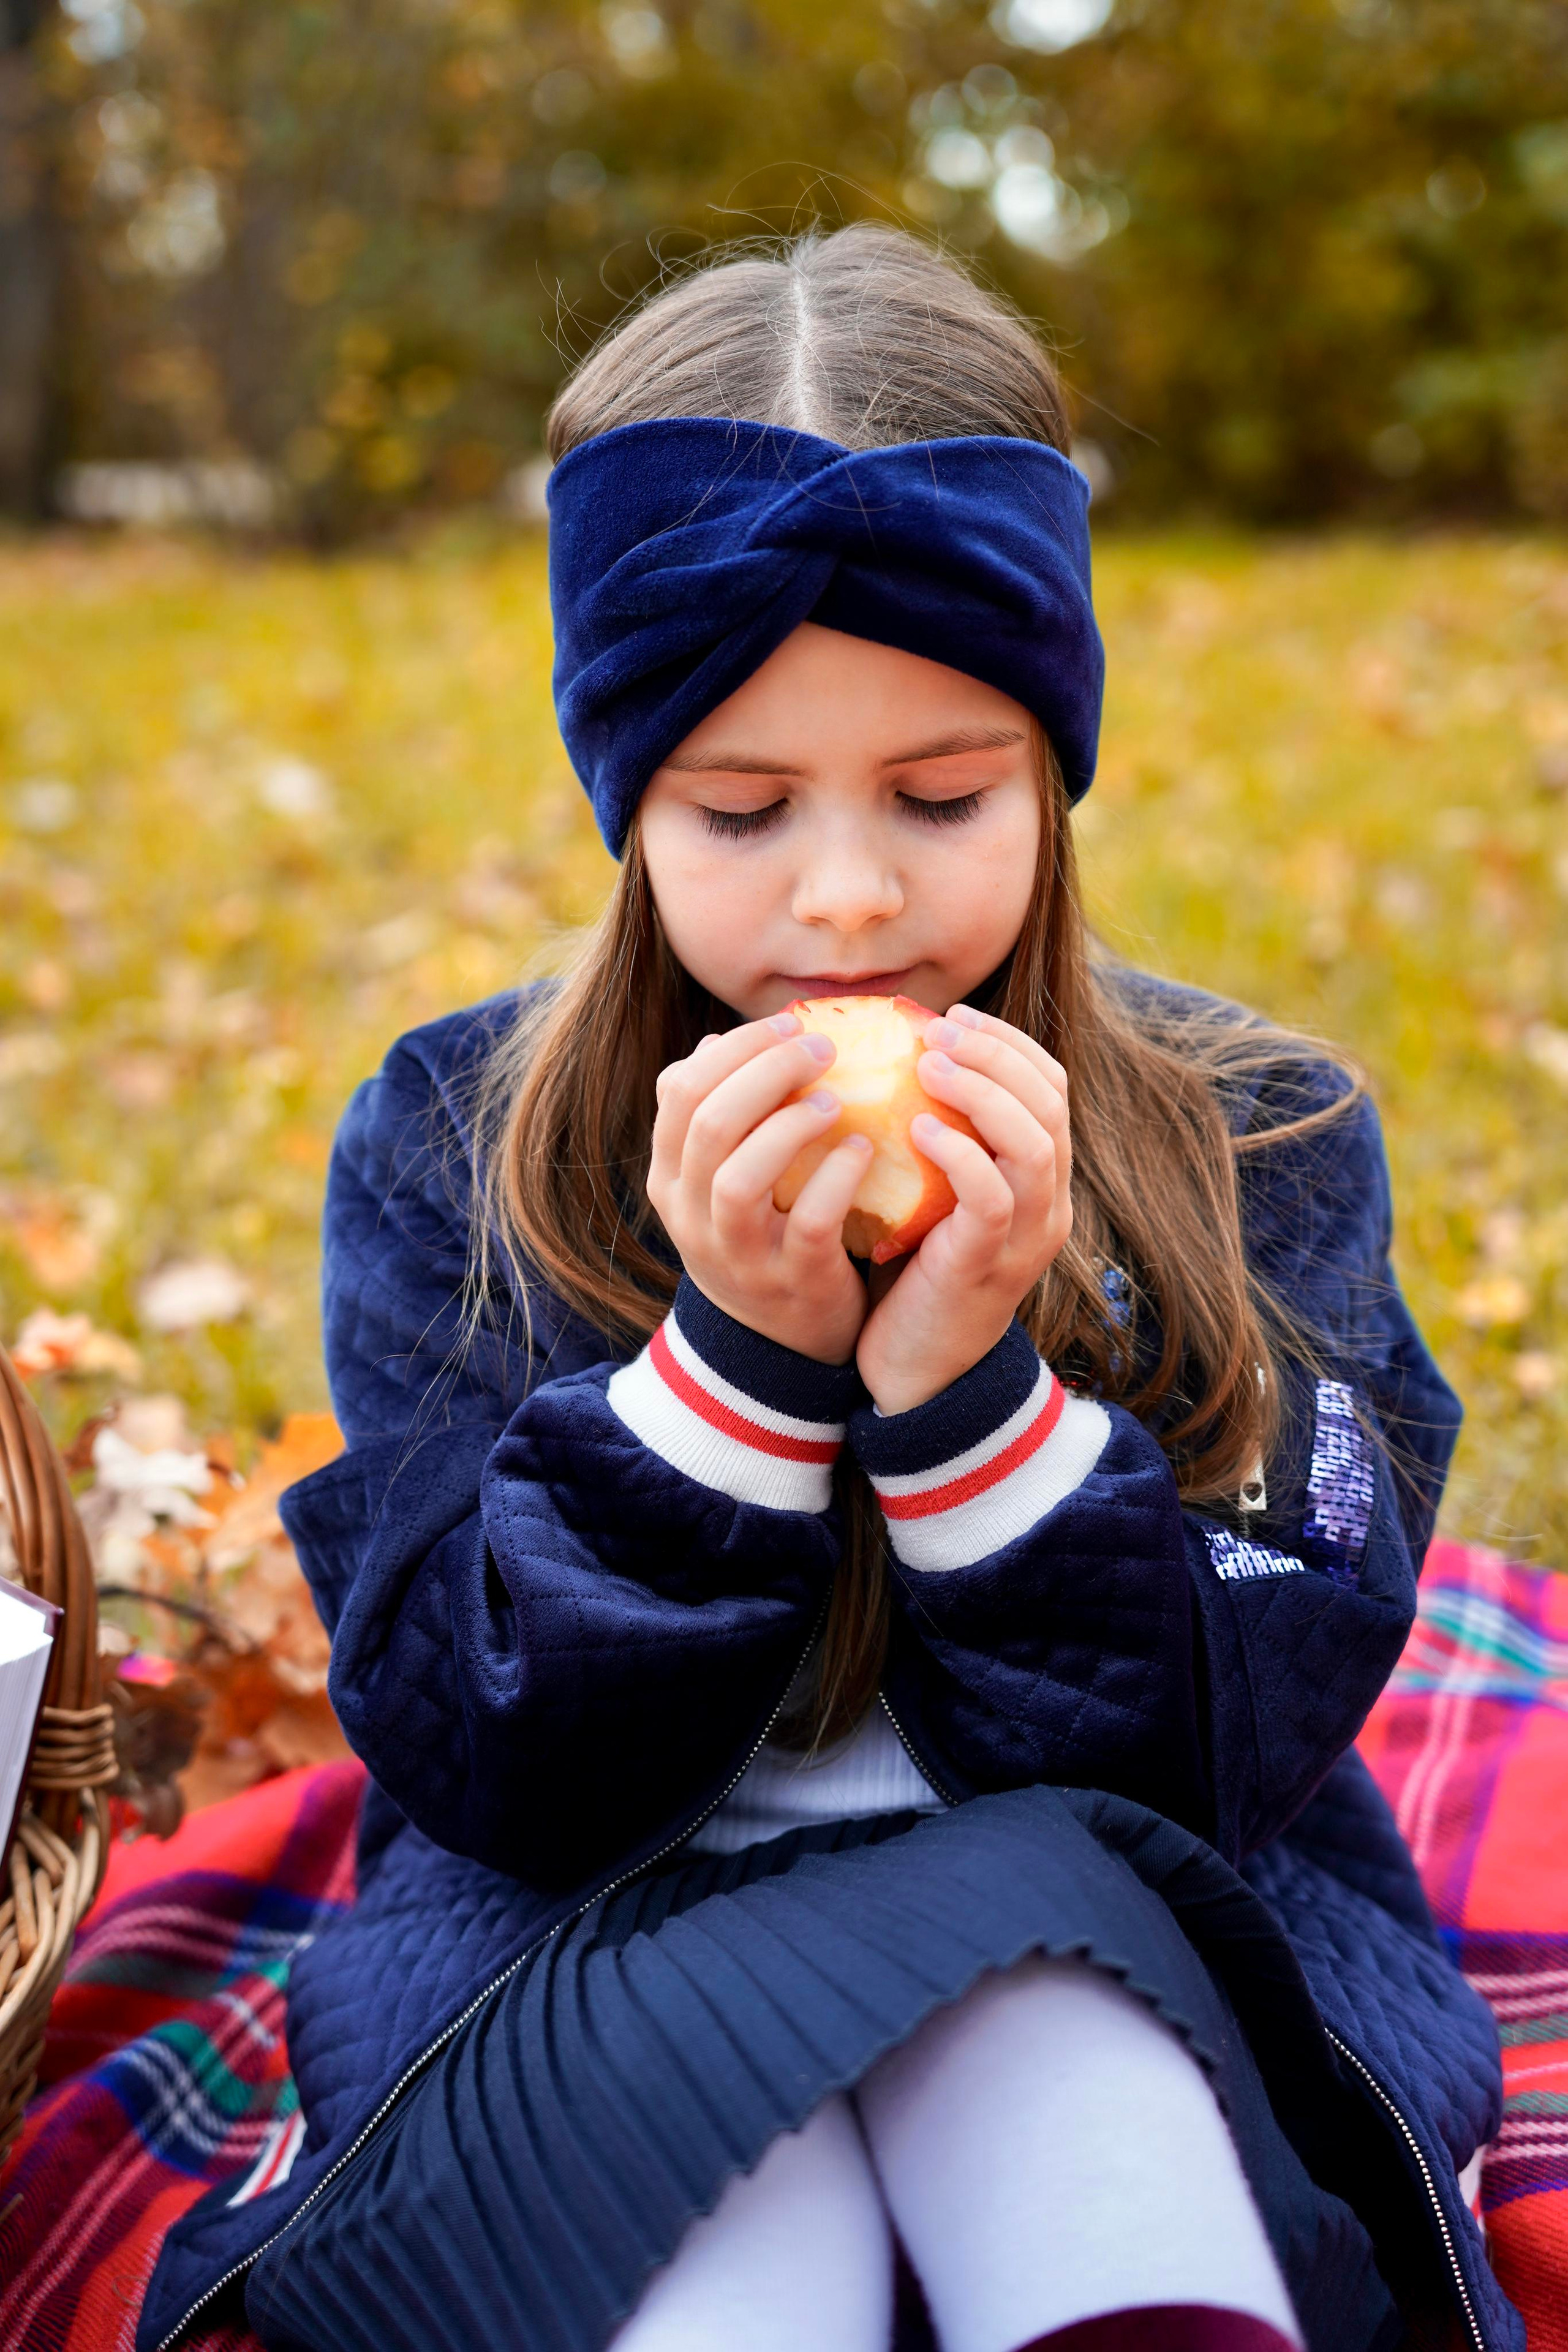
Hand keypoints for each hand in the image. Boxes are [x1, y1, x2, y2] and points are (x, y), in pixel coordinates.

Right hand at [647, 1012, 873, 1364]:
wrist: (783, 1345)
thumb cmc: (762, 1236)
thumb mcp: (721, 1183)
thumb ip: (719, 1117)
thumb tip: (715, 1041)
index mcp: (671, 1179)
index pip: (681, 1091)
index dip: (734, 1047)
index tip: (787, 1024)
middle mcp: (692, 1216)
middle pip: (708, 1122)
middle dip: (766, 1070)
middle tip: (820, 1048)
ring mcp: (738, 1255)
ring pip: (740, 1176)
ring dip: (790, 1124)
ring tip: (834, 1099)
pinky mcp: (792, 1281)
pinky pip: (809, 1220)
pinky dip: (836, 1177)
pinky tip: (860, 1148)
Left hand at [855, 1005, 1071, 1413]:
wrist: (915, 1372)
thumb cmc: (910, 1274)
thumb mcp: (929, 1195)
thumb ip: (930, 1139)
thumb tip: (884, 1063)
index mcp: (1039, 1181)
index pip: (1050, 1090)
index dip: (1008, 1044)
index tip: (952, 1019)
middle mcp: (1048, 1204)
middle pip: (1050, 1105)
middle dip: (998, 1054)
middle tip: (939, 1031)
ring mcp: (1027, 1237)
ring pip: (1036, 1144)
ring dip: (983, 1092)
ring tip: (929, 1065)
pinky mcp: (990, 1265)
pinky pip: (993, 1196)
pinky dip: (960, 1153)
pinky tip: (917, 1129)